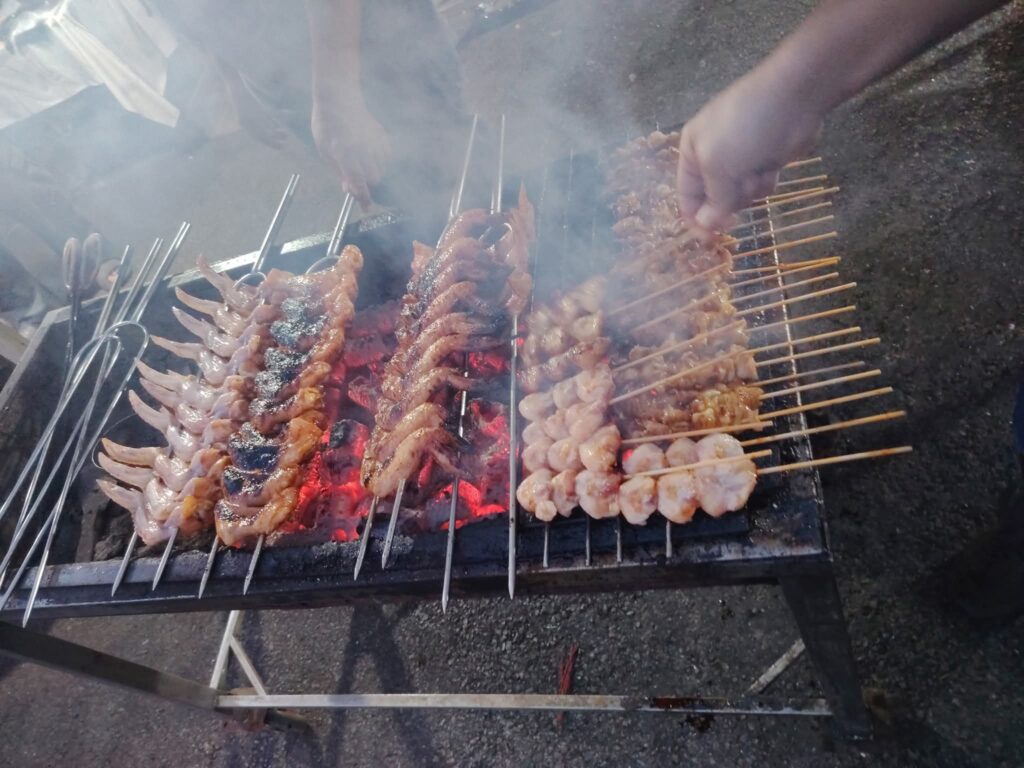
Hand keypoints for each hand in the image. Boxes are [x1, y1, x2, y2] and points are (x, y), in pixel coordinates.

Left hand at [312, 91, 391, 208]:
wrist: (338, 97)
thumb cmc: (326, 124)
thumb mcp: (324, 150)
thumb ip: (339, 170)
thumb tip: (349, 188)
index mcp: (345, 155)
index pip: (359, 183)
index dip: (363, 198)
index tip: (366, 208)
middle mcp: (363, 150)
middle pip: (375, 178)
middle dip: (367, 181)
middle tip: (358, 176)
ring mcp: (374, 141)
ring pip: (382, 167)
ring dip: (374, 169)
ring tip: (362, 160)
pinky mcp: (382, 134)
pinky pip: (387, 155)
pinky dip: (381, 158)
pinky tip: (370, 150)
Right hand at [676, 71, 823, 238]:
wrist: (793, 98)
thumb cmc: (745, 129)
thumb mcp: (718, 165)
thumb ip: (712, 200)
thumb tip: (704, 227)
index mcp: (692, 152)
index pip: (686, 196)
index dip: (696, 219)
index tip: (711, 240)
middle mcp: (712, 156)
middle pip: (714, 199)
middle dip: (730, 197)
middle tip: (742, 184)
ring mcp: (740, 157)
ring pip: (739, 195)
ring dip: (750, 189)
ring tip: (758, 169)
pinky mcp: (764, 158)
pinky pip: (758, 184)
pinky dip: (764, 180)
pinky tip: (771, 166)